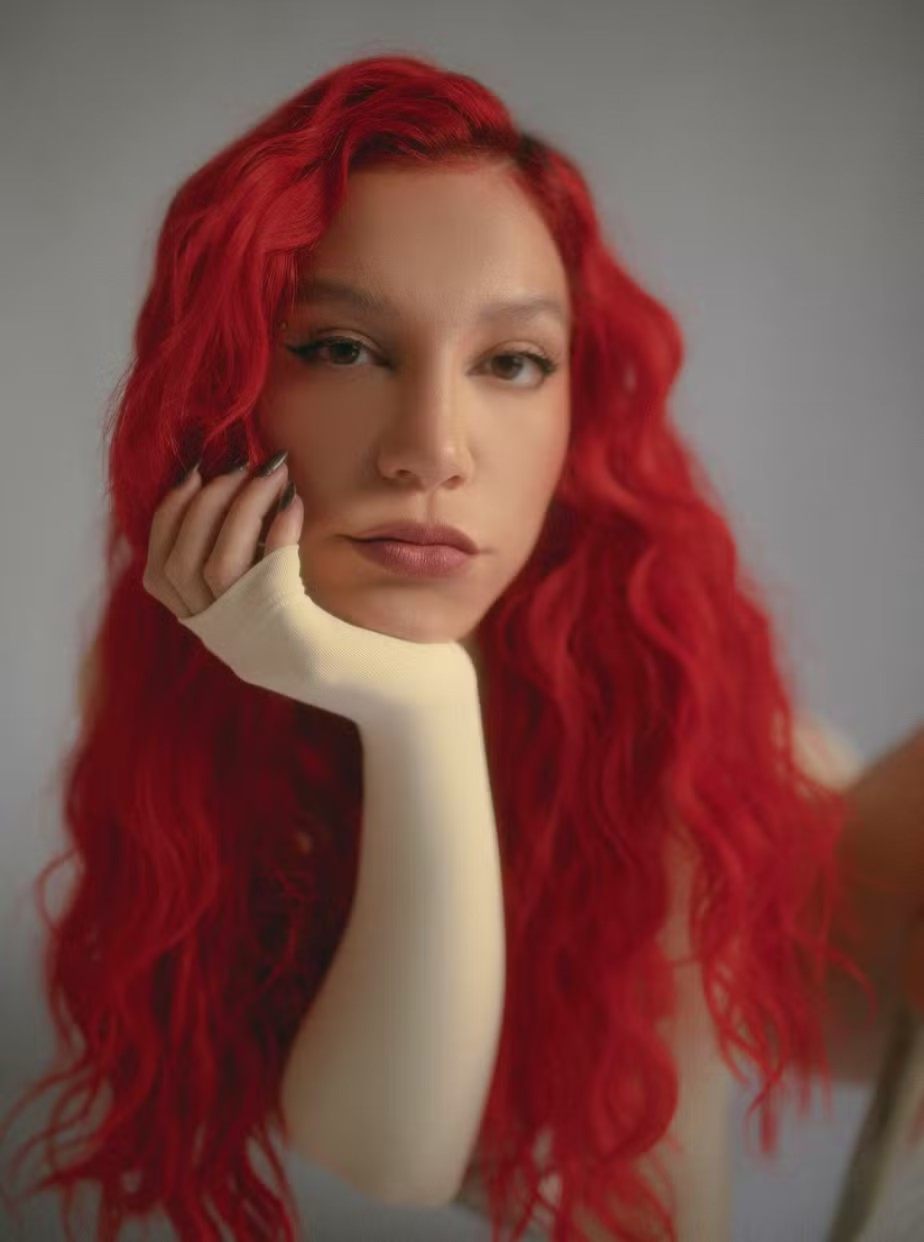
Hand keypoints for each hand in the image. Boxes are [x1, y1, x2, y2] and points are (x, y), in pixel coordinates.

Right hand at [143, 450, 477, 727]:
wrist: (400, 694)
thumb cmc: (353, 639)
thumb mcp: (289, 604)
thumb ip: (256, 566)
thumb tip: (241, 490)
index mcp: (218, 632)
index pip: (160, 575)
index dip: (168, 519)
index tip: (192, 475)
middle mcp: (226, 643)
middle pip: (182, 563)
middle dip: (204, 503)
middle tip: (240, 467)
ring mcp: (253, 646)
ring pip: (216, 565)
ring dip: (240, 507)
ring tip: (272, 473)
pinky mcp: (290, 641)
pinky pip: (268, 574)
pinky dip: (277, 530)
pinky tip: (297, 502)